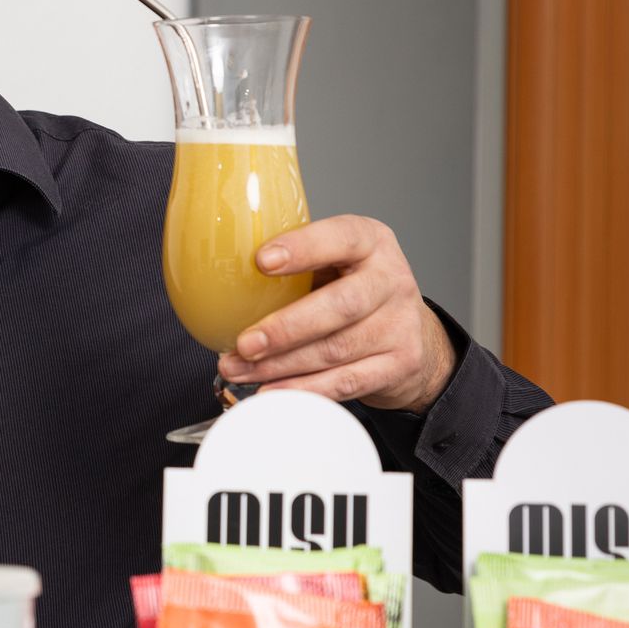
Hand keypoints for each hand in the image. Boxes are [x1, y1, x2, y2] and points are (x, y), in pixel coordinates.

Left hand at [217, 214, 456, 412]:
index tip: (261, 261)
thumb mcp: (333, 261)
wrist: (411, 334)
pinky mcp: (400, 364)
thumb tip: (217, 273)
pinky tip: (271, 391)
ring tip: (238, 369)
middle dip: (285, 328)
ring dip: (281, 365)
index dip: (302, 248)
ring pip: (336, 350)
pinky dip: (305, 389)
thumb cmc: (352, 289)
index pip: (341, 237)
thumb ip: (294, 262)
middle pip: (340, 306)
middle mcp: (391, 280)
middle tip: (243, 343)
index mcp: (369, 242)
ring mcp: (400, 325)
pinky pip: (347, 382)